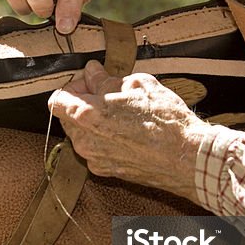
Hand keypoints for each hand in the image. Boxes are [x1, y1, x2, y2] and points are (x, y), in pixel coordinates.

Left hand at [48, 61, 213, 200]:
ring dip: (95, 121)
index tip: (90, 81)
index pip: (57, 99)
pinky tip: (128, 132)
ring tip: (123, 113)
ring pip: (83, 134)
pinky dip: (105, 139)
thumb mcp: (137, 86)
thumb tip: (93, 72)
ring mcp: (95, 159)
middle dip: (83, 103)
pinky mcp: (107, 172)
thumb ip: (107, 79)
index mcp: (86, 116)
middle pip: (67, 118)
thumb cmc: (166, 122)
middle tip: (108, 94)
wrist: (187, 158)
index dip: (73, 86)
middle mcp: (85, 141)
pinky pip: (96, 149)